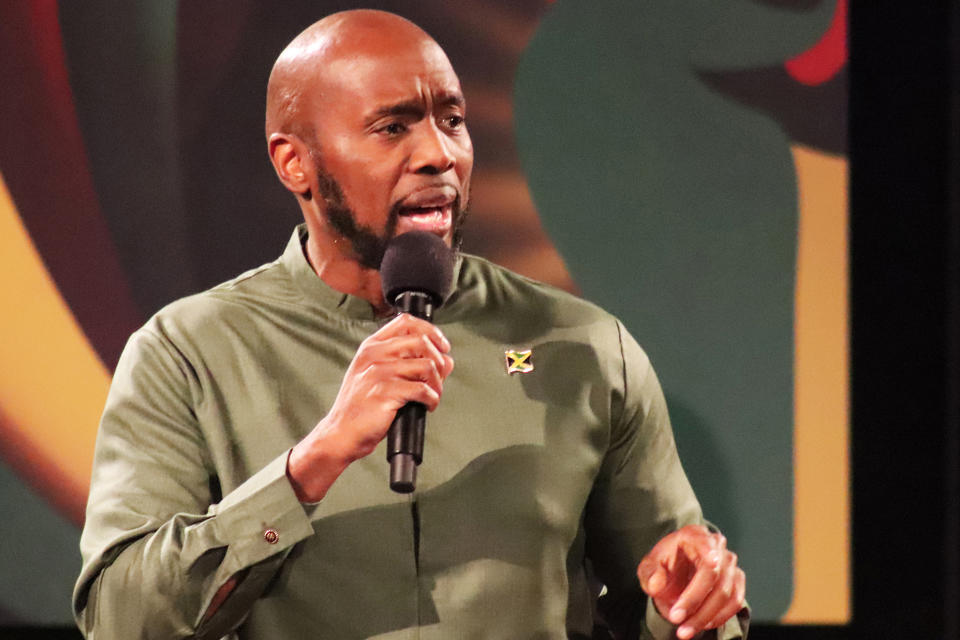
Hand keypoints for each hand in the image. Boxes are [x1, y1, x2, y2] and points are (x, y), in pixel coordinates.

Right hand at [287, 313, 453, 500]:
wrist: (341, 432)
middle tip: (440, 377)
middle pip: (421, 341)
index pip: (406, 321)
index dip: (430, 331)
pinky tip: (428, 405)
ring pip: (427, 365)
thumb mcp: (381, 377)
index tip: (442, 346)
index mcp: (372, 346)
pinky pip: (423, 389)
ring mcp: (379, 373)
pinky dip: (432, 398)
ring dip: (438, 383)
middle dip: (439, 359)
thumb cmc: (361, 407)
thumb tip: (447, 360)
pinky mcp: (386, 393)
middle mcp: (374, 355)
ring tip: (434, 395)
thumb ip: (412, 363)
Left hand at [637, 525, 744, 638]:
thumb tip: (656, 585)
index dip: (710, 557)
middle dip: (695, 602)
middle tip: (676, 620)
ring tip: (685, 631)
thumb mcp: (649, 566)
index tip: (711, 563)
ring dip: (706, 616)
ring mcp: (730, 564)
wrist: (675, 572)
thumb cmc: (663, 565)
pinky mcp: (737, 581)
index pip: (706, 546)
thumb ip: (650, 573)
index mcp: (694, 535)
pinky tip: (702, 625)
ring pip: (727, 593)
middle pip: (715, 576)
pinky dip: (719, 617)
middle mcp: (717, 546)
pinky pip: (735, 602)